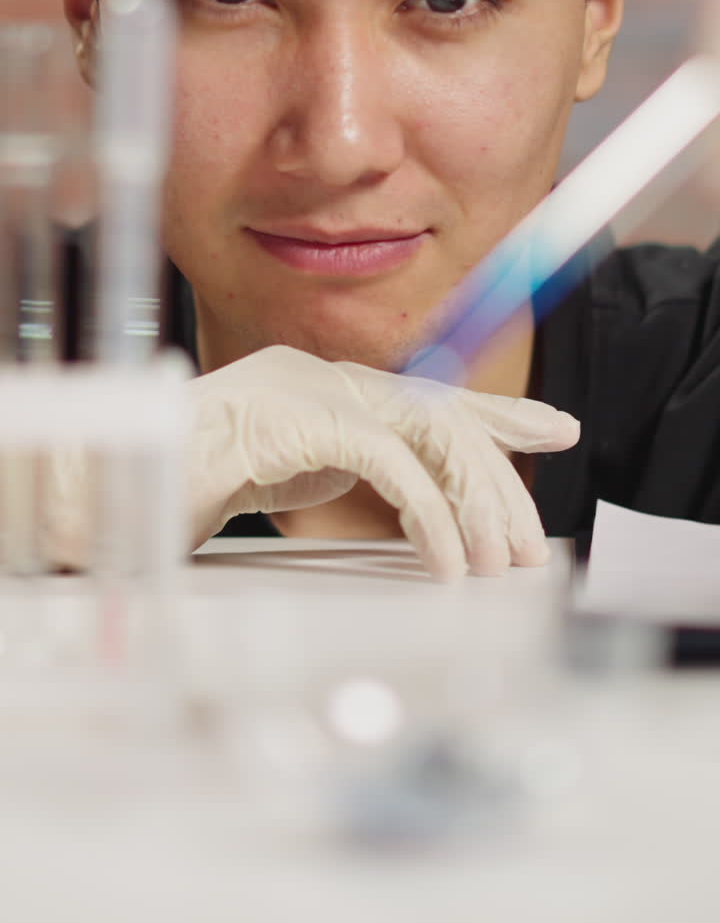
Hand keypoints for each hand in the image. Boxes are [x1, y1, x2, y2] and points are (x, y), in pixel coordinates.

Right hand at [188, 345, 578, 579]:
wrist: (114, 484)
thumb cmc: (190, 489)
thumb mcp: (289, 476)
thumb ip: (347, 471)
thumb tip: (421, 510)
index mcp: (326, 387)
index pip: (426, 395)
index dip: (494, 413)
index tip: (552, 428)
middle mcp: (326, 377)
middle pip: (442, 413)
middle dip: (499, 474)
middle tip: (529, 540)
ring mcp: (313, 389)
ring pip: (429, 434)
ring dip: (473, 503)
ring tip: (496, 563)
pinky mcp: (303, 419)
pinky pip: (392, 465)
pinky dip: (429, 517)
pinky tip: (446, 564)